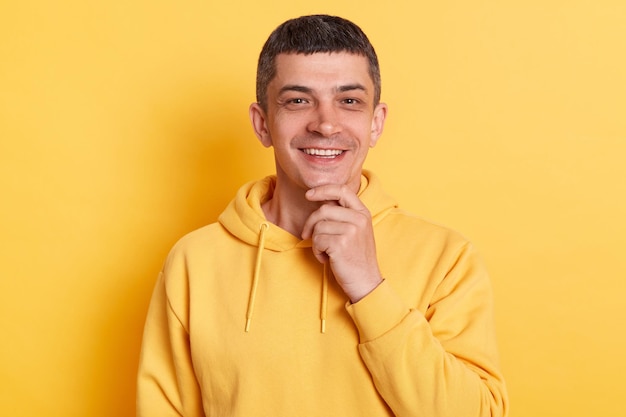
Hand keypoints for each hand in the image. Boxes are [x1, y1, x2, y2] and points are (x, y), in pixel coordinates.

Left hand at [301, 184, 382, 302]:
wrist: (365, 281)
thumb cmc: (356, 257)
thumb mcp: (357, 231)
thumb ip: (343, 215)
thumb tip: (320, 201)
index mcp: (363, 213)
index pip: (342, 190)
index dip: (323, 190)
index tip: (309, 194)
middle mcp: (359, 219)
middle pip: (324, 210)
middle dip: (311, 223)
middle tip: (307, 235)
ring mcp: (351, 230)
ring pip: (318, 226)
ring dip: (316, 241)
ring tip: (326, 252)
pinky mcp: (341, 243)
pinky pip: (317, 240)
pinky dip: (317, 252)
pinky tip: (327, 259)